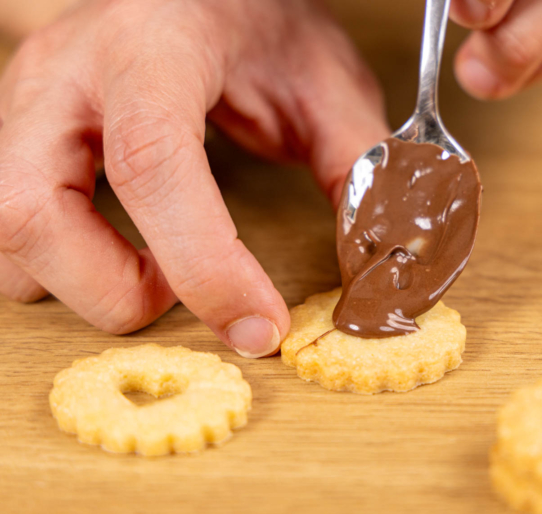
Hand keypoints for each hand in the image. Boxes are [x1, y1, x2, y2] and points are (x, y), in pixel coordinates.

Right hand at [0, 0, 388, 356]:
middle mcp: (67, 72)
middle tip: (182, 292)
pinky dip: (63, 266)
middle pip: (32, 213)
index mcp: (152, 48)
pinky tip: (119, 249)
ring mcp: (27, 101)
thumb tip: (373, 255)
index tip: (260, 324)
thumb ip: (356, 163)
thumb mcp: (324, 81)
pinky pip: (8, 229)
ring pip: (5, 232)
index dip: (204, 264)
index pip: (151, 162)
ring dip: (81, 282)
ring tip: (156, 269)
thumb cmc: (259, 22)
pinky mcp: (18, 131)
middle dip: (113, 289)